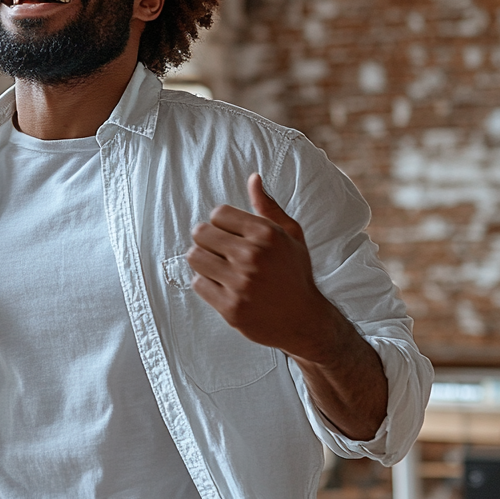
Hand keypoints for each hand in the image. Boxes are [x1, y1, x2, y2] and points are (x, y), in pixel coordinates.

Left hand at [188, 173, 387, 439]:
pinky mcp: (230, 307)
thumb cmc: (295, 273)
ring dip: (203, 261)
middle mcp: (252, 256)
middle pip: (201, 233)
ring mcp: (240, 283)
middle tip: (220, 251)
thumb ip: (268, 207)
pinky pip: (198, 284)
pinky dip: (206, 284)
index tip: (229, 234)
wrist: (304, 320)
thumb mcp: (290, 235)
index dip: (221, 223)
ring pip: (195, 258)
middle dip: (207, 240)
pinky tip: (222, 286)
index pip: (218, 213)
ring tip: (218, 267)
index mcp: (266, 234)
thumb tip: (253, 178)